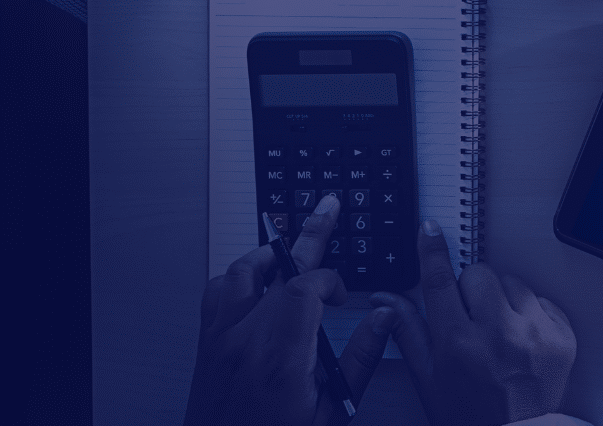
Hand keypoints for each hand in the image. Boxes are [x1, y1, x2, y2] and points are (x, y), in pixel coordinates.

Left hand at [184, 194, 395, 425]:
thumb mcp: (333, 409)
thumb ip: (360, 359)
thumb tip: (385, 317)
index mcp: (281, 358)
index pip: (303, 287)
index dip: (329, 280)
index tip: (341, 295)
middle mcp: (245, 342)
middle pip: (277, 269)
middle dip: (310, 235)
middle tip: (327, 207)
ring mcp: (220, 341)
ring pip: (240, 274)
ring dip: (269, 256)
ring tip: (290, 249)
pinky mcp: (207, 347)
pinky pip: (216, 294)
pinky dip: (237, 278)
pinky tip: (254, 282)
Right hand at [370, 219, 576, 425]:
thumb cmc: (467, 410)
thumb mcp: (428, 377)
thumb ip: (408, 332)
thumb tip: (385, 298)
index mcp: (458, 343)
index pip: (441, 281)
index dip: (433, 252)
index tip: (430, 230)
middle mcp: (498, 333)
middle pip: (479, 274)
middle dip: (471, 288)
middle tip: (470, 316)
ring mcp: (535, 333)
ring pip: (512, 283)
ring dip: (502, 299)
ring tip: (498, 331)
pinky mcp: (562, 335)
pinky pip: (541, 300)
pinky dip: (530, 313)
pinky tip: (521, 338)